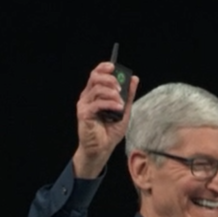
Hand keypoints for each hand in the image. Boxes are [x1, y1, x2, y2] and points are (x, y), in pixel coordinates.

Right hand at [72, 62, 139, 178]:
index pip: (96, 74)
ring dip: (112, 93)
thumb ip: (128, 96)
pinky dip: (110, 104)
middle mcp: (87, 97)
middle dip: (110, 79)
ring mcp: (84, 105)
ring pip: (97, 89)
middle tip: (120, 88)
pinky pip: (97, 103)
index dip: (104, 67)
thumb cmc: (110, 131)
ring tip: (121, 103)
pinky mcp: (84, 114)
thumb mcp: (124, 111)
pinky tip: (118, 109)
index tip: (114, 67)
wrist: (102, 149)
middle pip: (95, 77)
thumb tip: (134, 79)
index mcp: (95, 94)